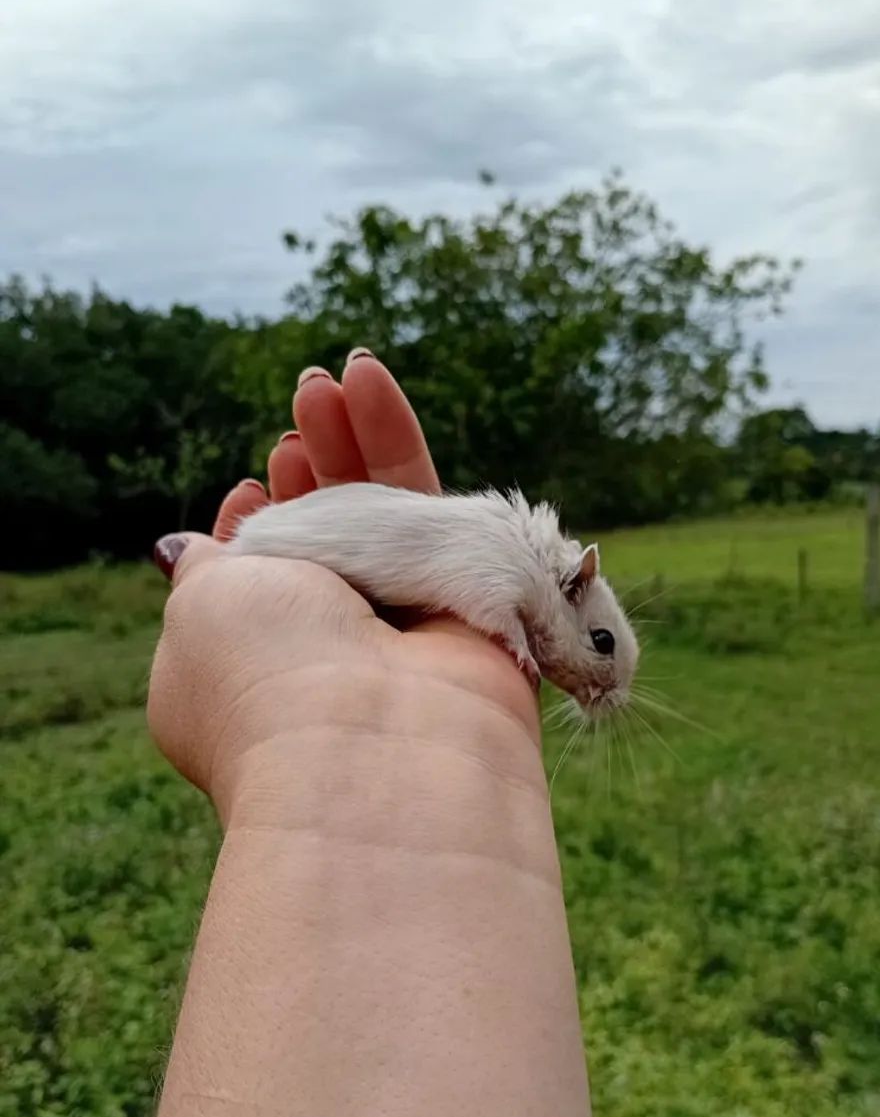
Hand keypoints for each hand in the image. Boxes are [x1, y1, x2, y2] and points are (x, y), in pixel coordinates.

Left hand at [147, 351, 540, 810]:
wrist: (376, 741)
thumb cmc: (266, 677)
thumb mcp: (200, 609)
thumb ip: (203, 567)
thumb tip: (177, 548)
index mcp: (259, 668)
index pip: (265, 584)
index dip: (255, 524)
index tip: (248, 485)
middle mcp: (335, 648)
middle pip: (328, 533)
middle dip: (311, 464)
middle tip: (303, 399)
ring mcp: (401, 624)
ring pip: (381, 512)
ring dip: (349, 439)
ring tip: (327, 375)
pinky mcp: (464, 597)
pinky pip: (433, 503)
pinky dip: (394, 437)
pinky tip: (366, 379)